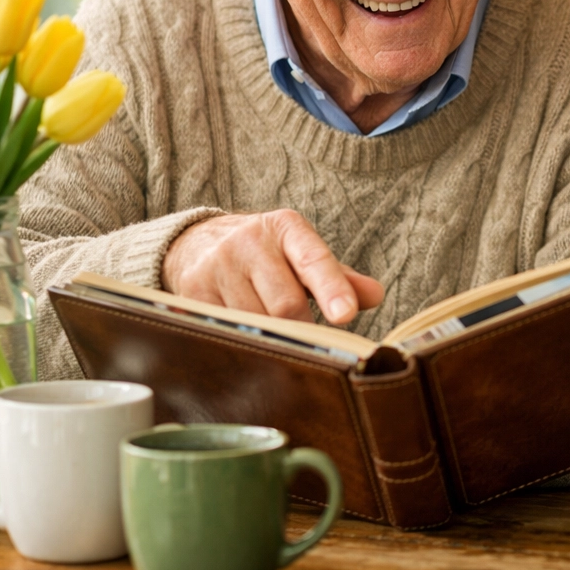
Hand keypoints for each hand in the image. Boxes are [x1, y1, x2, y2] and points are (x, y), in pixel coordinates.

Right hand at [160, 210, 384, 324]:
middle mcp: (249, 241)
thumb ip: (338, 276)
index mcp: (286, 227)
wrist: (198, 242)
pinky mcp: (193, 292)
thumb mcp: (302, 253)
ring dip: (272, 338)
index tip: (345, 315)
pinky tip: (248, 337)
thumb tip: (375, 295)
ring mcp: (218, 266)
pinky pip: (227, 331)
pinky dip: (244, 342)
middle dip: (303, 328)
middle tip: (309, 339)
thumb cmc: (266, 254)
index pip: (313, 259)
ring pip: (256, 323)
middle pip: (285, 303)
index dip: (331, 288)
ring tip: (275, 333)